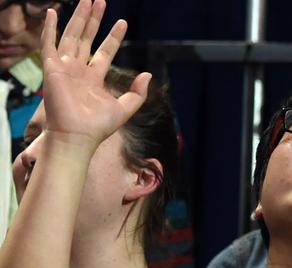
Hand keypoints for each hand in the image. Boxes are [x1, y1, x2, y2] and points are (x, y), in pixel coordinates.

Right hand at [40, 0, 150, 146]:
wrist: (78, 135)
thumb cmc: (98, 126)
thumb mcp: (125, 108)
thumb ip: (137, 93)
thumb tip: (148, 74)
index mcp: (94, 78)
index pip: (105, 51)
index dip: (113, 37)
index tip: (123, 23)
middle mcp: (78, 70)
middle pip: (87, 38)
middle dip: (94, 20)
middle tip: (100, 1)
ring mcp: (64, 68)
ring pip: (71, 35)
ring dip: (78, 17)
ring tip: (88, 0)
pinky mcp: (51, 68)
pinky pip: (48, 43)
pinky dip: (49, 27)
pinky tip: (53, 11)